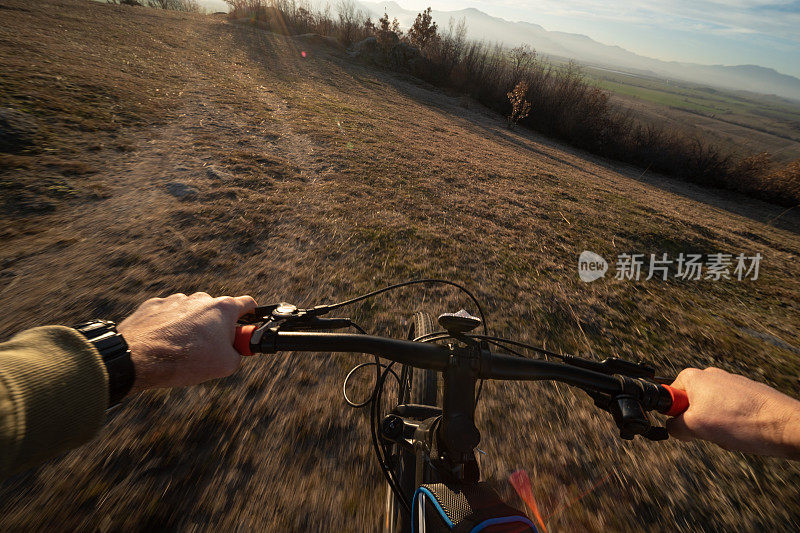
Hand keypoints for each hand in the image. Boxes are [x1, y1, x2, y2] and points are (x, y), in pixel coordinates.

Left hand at [117, 292, 256, 394]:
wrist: (139, 358)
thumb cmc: (186, 360)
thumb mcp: (226, 365)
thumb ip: (239, 353)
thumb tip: (235, 351)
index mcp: (223, 308)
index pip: (248, 304)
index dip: (251, 318)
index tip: (246, 331)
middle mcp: (201, 298)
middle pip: (217, 311)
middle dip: (217, 328)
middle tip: (210, 349)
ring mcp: (175, 299)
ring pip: (191, 313)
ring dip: (191, 327)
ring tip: (181, 350)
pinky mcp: (154, 305)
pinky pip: (168, 315)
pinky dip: (169, 327)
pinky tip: (164, 343)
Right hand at [666, 367, 799, 458]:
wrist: (785, 425)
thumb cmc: (743, 421)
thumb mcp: (696, 427)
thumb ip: (675, 426)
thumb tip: (671, 428)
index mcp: (693, 377)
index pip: (669, 398)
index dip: (676, 416)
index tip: (688, 425)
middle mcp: (711, 376)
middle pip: (690, 406)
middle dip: (698, 423)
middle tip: (710, 432)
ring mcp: (731, 384)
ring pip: (711, 412)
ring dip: (716, 426)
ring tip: (731, 433)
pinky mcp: (747, 395)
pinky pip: (729, 413)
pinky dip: (733, 425)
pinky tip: (743, 432)